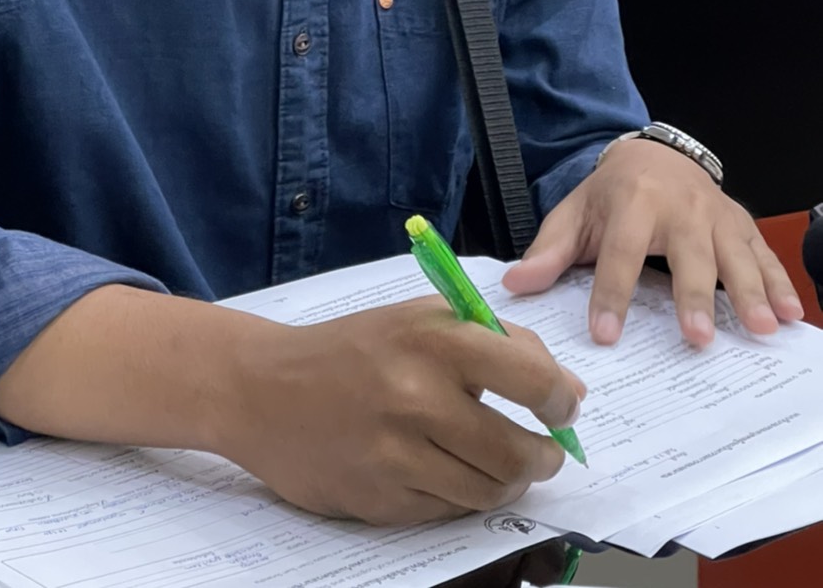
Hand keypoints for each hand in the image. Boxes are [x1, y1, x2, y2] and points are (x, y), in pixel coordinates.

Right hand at [216, 296, 584, 524]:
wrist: (263, 389)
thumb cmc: (352, 348)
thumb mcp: (419, 319)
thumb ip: (494, 342)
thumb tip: (566, 389)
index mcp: (431, 338)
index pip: (531, 379)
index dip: (560, 400)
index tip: (563, 408)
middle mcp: (415, 395)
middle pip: (516, 452)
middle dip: (542, 457)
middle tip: (544, 452)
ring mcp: (396, 453)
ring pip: (487, 491)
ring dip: (507, 482)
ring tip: (499, 464)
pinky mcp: (380, 499)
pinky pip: (447, 511)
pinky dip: (459, 496)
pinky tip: (445, 471)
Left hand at [503, 139, 804, 346]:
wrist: (652, 154)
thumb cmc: (611, 194)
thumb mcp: (575, 214)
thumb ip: (549, 251)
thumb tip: (515, 283)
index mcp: (632, 202)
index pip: (620, 253)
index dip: (611, 294)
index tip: (605, 335)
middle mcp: (679, 206)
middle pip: (688, 255)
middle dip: (694, 296)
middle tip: (696, 338)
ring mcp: (715, 215)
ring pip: (735, 255)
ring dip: (750, 292)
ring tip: (762, 328)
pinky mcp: (739, 224)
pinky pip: (763, 254)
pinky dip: (779, 283)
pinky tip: (791, 314)